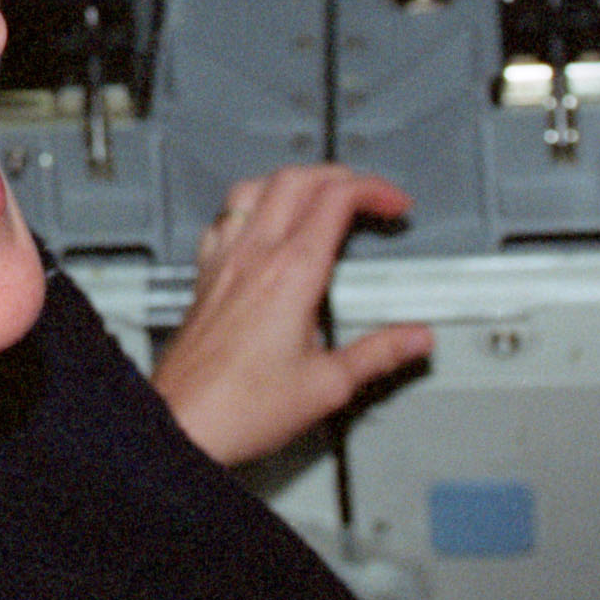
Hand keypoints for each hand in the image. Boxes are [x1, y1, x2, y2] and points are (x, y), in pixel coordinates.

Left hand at [148, 164, 429, 466]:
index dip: (374, 190)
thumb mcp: (328, 386)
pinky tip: (259, 224)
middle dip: (340, 176)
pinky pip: (222, 219)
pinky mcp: (204, 277)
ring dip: (292, 181)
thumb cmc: (241, 408)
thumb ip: (378, 355)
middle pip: (296, 180)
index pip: (336, 200)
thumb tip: (414, 338)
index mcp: (291, 273)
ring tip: (317, 194)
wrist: (184, 423)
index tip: (394, 204)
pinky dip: (249, 207)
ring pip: (254, 188)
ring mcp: (223, 262)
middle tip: (367, 195)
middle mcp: (253, 257)